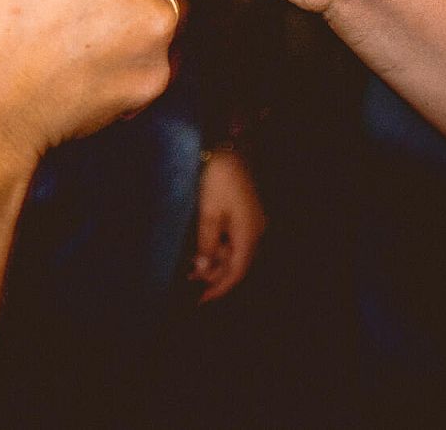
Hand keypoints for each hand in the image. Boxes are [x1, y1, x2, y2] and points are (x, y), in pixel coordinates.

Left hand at [190, 148, 266, 302]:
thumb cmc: (219, 178)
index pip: (237, 272)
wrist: (231, 145)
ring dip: (215, 260)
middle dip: (214, 275)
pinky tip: (203, 246)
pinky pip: (234, 239)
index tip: (202, 300)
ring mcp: (252, 222)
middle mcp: (256, 231)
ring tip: (191, 265)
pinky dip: (218, 246)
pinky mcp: (246, 214)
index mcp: (249, 234)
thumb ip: (207, 243)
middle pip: (237, 264)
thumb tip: (203, 270)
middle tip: (189, 280)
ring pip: (235, 252)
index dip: (220, 288)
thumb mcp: (208, 212)